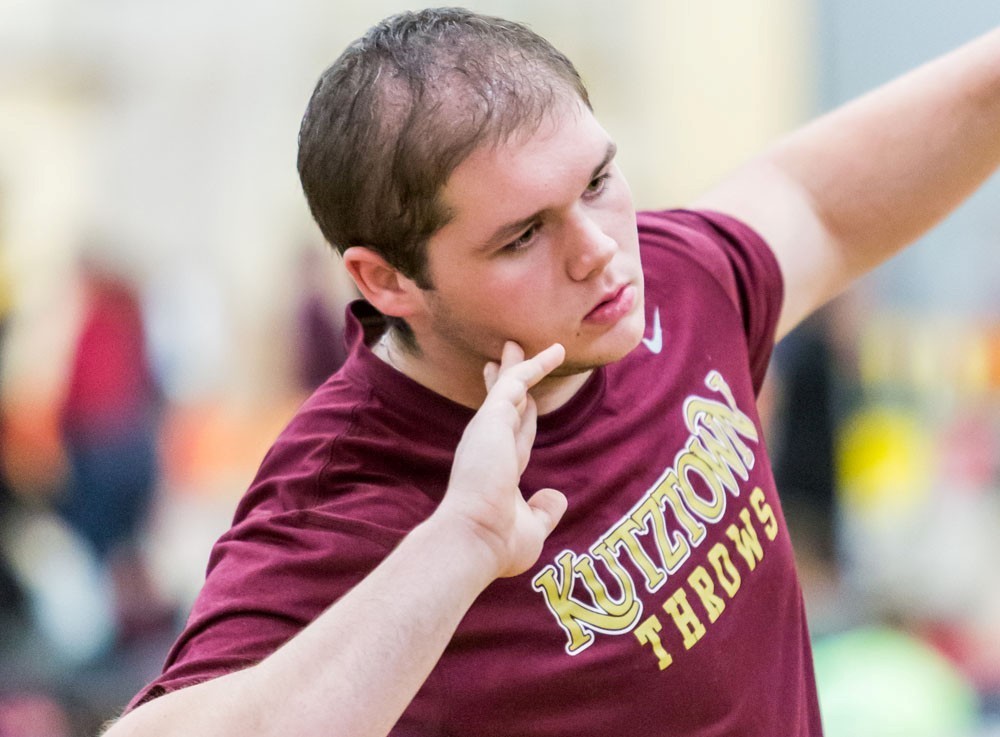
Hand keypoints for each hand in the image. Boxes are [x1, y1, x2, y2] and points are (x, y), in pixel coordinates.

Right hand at [438, 341, 567, 578]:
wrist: (474, 539)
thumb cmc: (497, 544)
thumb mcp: (531, 528)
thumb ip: (544, 511)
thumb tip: (556, 497)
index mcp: (499, 469)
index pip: (512, 435)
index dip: (519, 415)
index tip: (522, 400)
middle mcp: (491, 446)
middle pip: (505, 405)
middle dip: (507, 381)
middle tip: (504, 357)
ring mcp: (489, 431)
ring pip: (509, 388)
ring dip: (519, 365)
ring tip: (519, 342)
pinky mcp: (494, 418)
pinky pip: (518, 383)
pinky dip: (535, 366)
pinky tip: (554, 352)